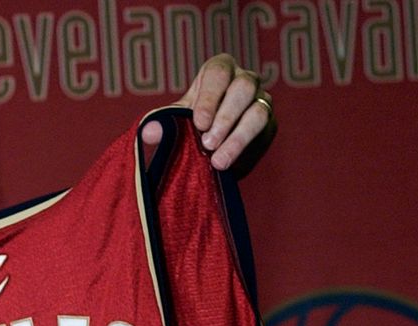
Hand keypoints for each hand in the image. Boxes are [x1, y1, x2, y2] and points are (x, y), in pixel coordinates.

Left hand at [142, 53, 275, 174]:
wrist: (206, 148)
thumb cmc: (188, 125)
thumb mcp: (173, 123)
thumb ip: (161, 124)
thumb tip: (148, 133)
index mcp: (218, 71)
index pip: (218, 72)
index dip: (210, 97)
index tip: (199, 123)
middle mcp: (243, 79)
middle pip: (244, 86)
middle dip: (225, 117)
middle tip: (207, 143)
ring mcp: (260, 99)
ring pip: (259, 110)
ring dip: (238, 137)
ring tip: (218, 161)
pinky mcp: (269, 123)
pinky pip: (265, 131)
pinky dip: (245, 148)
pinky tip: (229, 163)